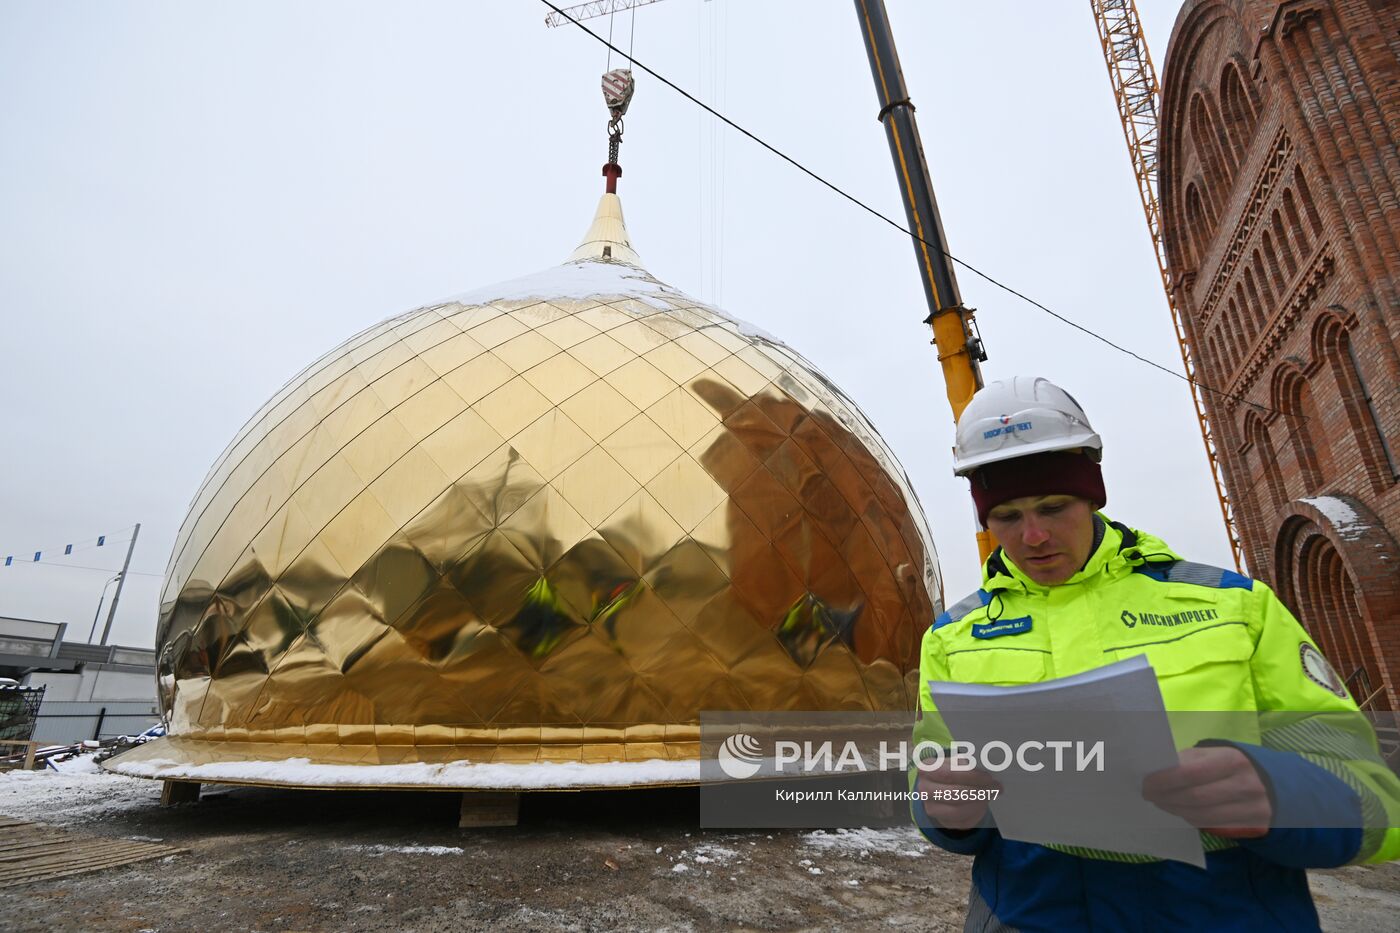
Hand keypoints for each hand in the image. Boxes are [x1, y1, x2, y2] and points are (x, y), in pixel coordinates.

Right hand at [916, 763, 1000, 830]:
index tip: (988, 777)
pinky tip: (983, 803)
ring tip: (991, 794)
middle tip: (995, 786)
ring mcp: (930, 806)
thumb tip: (988, 766)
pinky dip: (976, 812)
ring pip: (958, 809)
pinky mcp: (942, 820)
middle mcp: (924, 788)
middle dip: (979, 790)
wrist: (944, 789)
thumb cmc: (954, 771)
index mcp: (926, 768)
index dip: (971, 776)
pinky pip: (961, 821)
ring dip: (979, 802)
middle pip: (954, 792)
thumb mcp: (956, 761)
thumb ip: (968, 763)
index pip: (950, 773)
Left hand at [1142, 746, 1271, 838]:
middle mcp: (1245, 784)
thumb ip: (1188, 761)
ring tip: (1161, 802)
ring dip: (1175, 810)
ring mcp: (1252, 808)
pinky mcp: (1253, 825)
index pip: (1190, 772)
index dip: (1164, 780)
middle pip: (1194, 797)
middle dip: (1166, 797)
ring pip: (1202, 815)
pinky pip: (1212, 825)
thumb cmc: (1231, 765)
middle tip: (1149, 795)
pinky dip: (1191, 818)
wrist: (1274, 784)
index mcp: (1231, 759)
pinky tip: (1181, 811)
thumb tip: (1155, 771)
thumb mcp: (1214, 754)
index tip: (1146, 782)